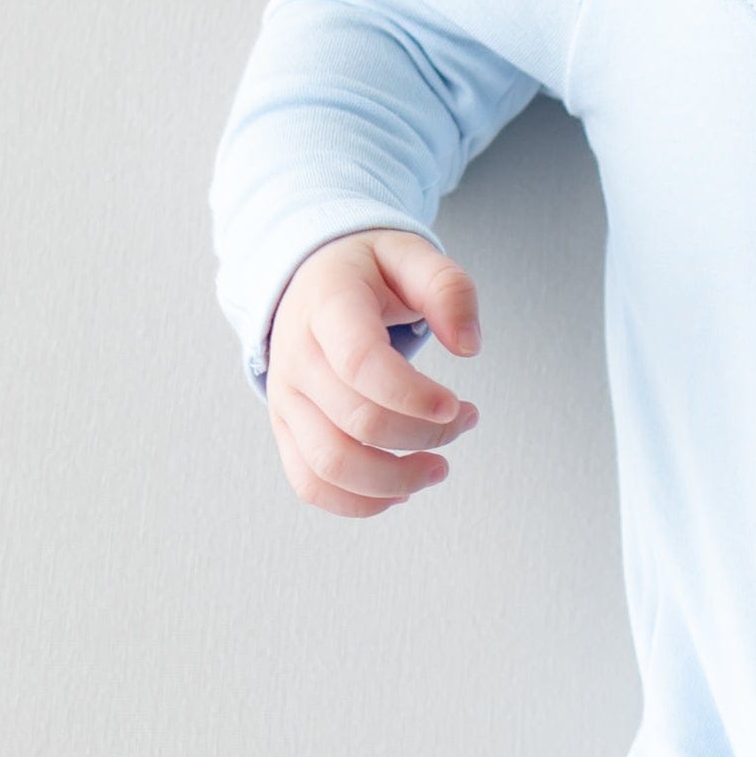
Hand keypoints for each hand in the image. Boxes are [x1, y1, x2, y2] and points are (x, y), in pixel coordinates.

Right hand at [264, 229, 477, 516]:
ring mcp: (287, 398)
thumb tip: (468, 347)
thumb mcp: (410, 254)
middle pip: (358, 421)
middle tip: (466, 420)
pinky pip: (311, 484)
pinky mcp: (287, 429)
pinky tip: (403, 489)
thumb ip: (448, 289)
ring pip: (332, 464)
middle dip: (425, 435)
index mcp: (327, 306)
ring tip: (439, 467)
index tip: (457, 405)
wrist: (308, 280)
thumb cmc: (367, 272)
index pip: (360, 362)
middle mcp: (297, 357)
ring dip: (397, 479)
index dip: (412, 395)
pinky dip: (360, 502)